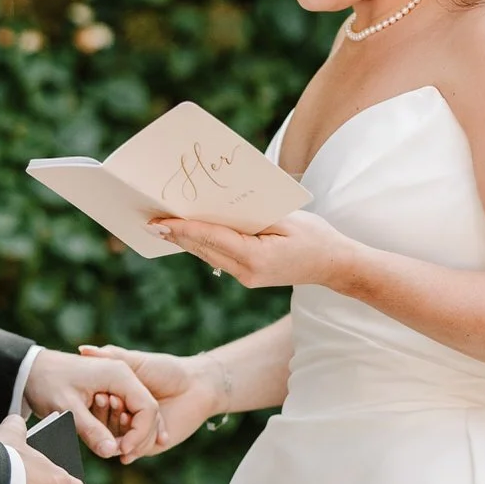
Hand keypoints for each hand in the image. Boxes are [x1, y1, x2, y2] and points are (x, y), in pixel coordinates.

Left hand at [22, 347, 162, 464]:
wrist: (32, 370)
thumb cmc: (48, 383)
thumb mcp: (68, 408)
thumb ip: (91, 430)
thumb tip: (112, 452)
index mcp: (119, 374)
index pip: (148, 408)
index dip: (140, 434)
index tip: (122, 451)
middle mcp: (124, 376)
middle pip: (148, 412)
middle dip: (138, 436)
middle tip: (120, 456)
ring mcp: (118, 383)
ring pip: (139, 413)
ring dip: (131, 433)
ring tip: (114, 449)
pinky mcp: (111, 391)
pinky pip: (126, 413)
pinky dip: (124, 429)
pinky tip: (114, 443)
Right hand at [77, 345, 221, 456]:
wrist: (196, 386)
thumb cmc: (166, 369)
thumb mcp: (135, 362)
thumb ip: (111, 356)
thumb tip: (83, 349)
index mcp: (116, 397)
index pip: (97, 406)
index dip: (98, 403)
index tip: (101, 395)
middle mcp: (121, 416)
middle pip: (103, 425)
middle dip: (105, 419)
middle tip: (111, 404)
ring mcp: (133, 432)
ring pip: (116, 441)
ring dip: (117, 434)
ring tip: (126, 417)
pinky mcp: (146, 446)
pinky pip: (133, 453)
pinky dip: (129, 451)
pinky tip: (127, 446)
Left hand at [151, 208, 349, 291]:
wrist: (335, 266)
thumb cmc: (315, 235)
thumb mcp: (286, 218)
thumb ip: (252, 214)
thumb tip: (219, 205)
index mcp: (256, 258)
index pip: (211, 239)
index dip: (183, 228)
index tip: (159, 222)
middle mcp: (247, 273)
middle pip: (203, 249)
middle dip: (176, 235)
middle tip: (149, 220)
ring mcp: (247, 278)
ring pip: (208, 256)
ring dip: (185, 241)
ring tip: (160, 226)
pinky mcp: (249, 277)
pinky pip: (219, 258)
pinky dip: (202, 245)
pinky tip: (187, 235)